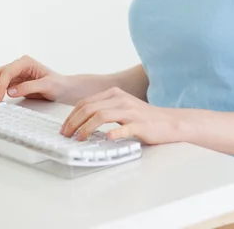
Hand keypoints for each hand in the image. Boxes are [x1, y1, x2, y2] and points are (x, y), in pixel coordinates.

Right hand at [0, 55, 68, 102]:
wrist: (63, 89)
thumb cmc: (58, 84)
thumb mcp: (47, 85)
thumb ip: (29, 87)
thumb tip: (10, 91)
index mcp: (26, 62)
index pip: (8, 71)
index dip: (1, 84)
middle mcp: (18, 66)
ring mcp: (14, 75)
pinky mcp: (13, 83)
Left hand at [60, 86, 179, 144]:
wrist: (169, 122)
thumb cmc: (143, 117)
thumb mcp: (121, 107)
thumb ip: (105, 109)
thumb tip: (81, 120)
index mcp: (114, 94)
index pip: (86, 102)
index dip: (71, 115)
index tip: (64, 128)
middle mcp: (120, 99)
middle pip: (89, 107)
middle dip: (73, 122)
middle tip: (66, 135)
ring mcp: (130, 111)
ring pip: (101, 115)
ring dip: (86, 128)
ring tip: (79, 139)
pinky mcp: (140, 124)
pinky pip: (125, 128)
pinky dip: (115, 132)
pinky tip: (108, 138)